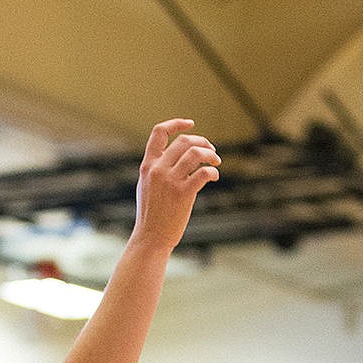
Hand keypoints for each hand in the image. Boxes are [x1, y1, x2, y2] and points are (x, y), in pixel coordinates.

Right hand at [133, 119, 220, 252]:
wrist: (150, 238)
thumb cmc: (151, 215)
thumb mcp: (146, 186)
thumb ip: (157, 169)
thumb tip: (177, 155)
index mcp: (147, 166)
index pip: (159, 133)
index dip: (176, 123)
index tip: (191, 124)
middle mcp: (157, 170)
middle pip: (184, 141)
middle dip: (202, 142)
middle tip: (211, 151)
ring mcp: (170, 181)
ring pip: (196, 153)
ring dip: (211, 155)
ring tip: (216, 162)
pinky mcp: (183, 193)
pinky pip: (203, 173)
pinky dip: (212, 172)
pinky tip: (214, 177)